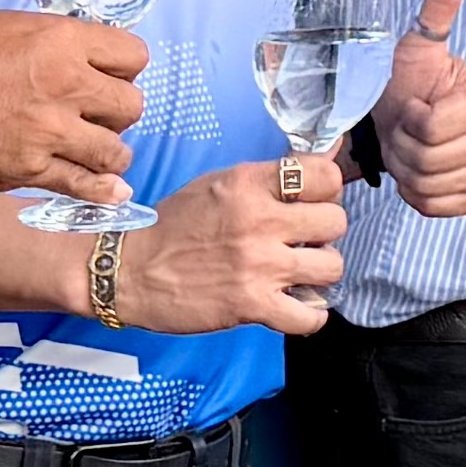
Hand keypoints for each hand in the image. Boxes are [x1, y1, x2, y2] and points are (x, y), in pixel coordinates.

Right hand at [0, 11, 145, 202]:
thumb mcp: (8, 27)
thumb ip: (55, 43)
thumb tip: (86, 58)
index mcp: (61, 40)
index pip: (134, 55)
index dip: (125, 68)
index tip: (110, 76)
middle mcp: (64, 84)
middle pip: (131, 104)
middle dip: (118, 110)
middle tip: (97, 114)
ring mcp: (48, 131)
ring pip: (115, 149)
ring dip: (111, 152)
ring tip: (98, 151)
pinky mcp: (27, 169)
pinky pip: (83, 185)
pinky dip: (103, 192)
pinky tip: (114, 194)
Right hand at [112, 154, 345, 335]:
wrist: (130, 271)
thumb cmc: (176, 224)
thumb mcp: (222, 182)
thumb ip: (274, 174)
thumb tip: (331, 149)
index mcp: (250, 183)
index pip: (326, 174)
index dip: (327, 188)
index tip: (313, 200)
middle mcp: (259, 220)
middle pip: (336, 221)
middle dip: (324, 231)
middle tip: (304, 239)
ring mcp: (258, 265)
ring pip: (331, 266)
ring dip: (319, 270)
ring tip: (300, 271)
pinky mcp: (251, 306)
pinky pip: (309, 317)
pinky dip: (310, 316)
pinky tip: (298, 305)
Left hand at [370, 0, 465, 218]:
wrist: (404, 118)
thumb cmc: (409, 82)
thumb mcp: (419, 44)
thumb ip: (441, 3)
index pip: (433, 127)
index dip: (410, 119)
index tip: (412, 104)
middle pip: (428, 159)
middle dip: (404, 146)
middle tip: (405, 129)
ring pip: (429, 186)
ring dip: (407, 171)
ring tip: (410, 148)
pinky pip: (436, 208)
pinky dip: (417, 195)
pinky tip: (419, 172)